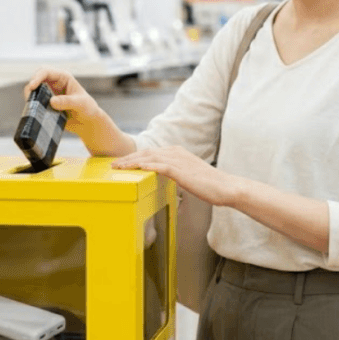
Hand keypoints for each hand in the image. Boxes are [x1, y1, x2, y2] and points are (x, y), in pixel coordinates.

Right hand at [25, 68, 105, 138]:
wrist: (87, 122)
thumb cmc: (87, 109)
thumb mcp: (80, 104)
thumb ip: (67, 102)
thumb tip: (51, 101)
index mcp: (63, 77)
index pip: (46, 72)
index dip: (37, 77)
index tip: (32, 86)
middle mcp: (54, 83)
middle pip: (36, 78)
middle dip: (31, 85)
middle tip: (29, 96)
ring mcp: (49, 93)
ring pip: (33, 90)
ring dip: (30, 96)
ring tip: (32, 105)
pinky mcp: (46, 104)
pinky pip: (35, 102)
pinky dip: (32, 105)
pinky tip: (35, 111)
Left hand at [111, 146, 240, 206]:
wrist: (225, 187)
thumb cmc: (208, 185)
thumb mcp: (187, 176)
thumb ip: (174, 174)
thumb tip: (162, 179)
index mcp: (176, 152)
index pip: (149, 153)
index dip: (133, 157)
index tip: (121, 162)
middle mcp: (176, 153)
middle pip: (145, 153)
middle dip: (128, 158)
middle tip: (112, 164)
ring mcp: (179, 160)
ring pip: (149, 158)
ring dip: (132, 162)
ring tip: (118, 167)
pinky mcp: (182, 170)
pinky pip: (161, 166)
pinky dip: (147, 166)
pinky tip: (137, 168)